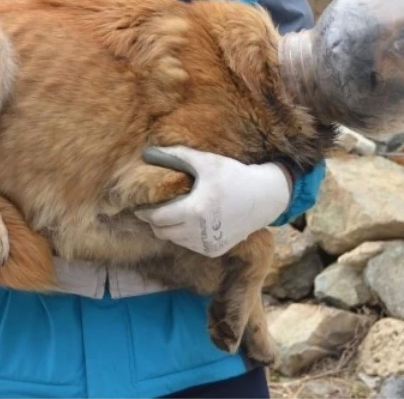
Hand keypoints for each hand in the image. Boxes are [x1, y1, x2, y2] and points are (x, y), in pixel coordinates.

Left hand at [133, 146, 292, 256]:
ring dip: (169, 229)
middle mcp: (200, 232)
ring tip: (170, 214)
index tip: (139, 207)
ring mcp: (208, 244)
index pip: (158, 218)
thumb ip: (176, 155)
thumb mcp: (206, 162)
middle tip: (151, 211)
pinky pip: (190, 245)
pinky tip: (189, 222)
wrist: (264, 198)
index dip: (145, 213)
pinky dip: (184, 236)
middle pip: (162, 232)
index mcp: (195, 210)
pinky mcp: (215, 250)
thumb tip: (149, 151)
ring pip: (175, 240)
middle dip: (154, 222)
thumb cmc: (233, 175)